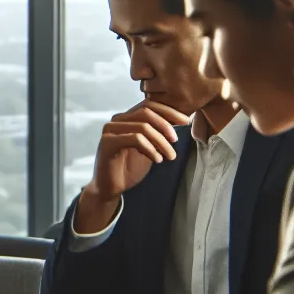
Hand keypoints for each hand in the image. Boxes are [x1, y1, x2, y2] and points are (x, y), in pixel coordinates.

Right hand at [72, 100, 191, 232]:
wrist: (110, 187)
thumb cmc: (130, 168)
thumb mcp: (150, 147)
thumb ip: (158, 133)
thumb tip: (179, 121)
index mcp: (127, 118)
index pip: (149, 105)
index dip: (169, 111)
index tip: (186, 121)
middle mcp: (117, 120)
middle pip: (146, 111)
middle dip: (165, 124)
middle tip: (176, 140)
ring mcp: (110, 130)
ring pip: (142, 126)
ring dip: (161, 141)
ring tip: (170, 156)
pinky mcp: (108, 142)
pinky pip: (135, 139)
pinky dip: (150, 149)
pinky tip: (157, 160)